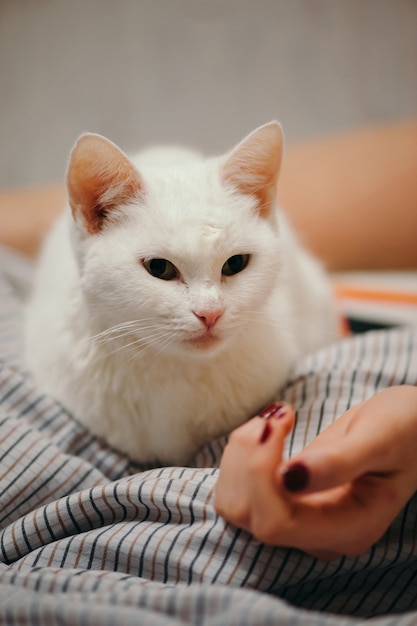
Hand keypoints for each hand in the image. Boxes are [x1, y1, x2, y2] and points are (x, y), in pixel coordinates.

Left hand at [214, 385, 416, 558]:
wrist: (410, 427)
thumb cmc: (405, 429)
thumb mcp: (379, 438)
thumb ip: (338, 462)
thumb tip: (288, 478)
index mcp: (348, 528)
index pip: (276, 524)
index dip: (260, 475)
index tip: (278, 422)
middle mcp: (318, 534)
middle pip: (249, 515)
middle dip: (249, 459)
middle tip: (278, 415)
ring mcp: (300, 519)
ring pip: (236, 504)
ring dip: (241, 455)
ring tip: (274, 419)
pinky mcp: (285, 500)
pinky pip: (240, 488)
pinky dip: (241, 455)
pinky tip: (269, 430)